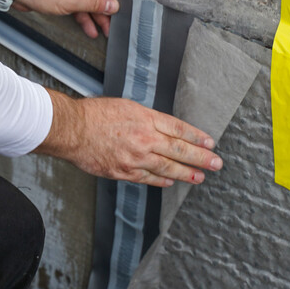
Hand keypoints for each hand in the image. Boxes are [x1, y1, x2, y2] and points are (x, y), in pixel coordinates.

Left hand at [16, 0, 125, 37]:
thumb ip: (96, 2)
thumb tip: (114, 5)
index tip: (127, 10)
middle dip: (109, 10)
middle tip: (116, 26)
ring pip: (91, 1)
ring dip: (98, 17)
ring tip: (106, 32)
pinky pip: (80, 5)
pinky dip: (85, 17)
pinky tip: (91, 29)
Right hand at [35, 91, 222, 186]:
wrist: (72, 129)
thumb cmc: (95, 114)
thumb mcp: (125, 106)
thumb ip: (145, 118)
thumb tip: (160, 128)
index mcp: (145, 119)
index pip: (178, 129)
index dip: (196, 137)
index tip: (209, 143)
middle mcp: (144, 139)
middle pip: (178, 150)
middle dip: (200, 158)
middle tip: (216, 163)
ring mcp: (134, 158)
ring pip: (166, 168)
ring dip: (185, 173)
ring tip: (200, 177)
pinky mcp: (122, 172)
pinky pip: (147, 178)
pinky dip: (161, 181)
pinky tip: (170, 181)